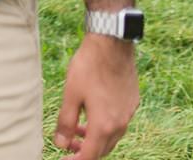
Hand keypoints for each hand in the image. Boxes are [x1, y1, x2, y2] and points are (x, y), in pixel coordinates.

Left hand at [53, 35, 138, 157]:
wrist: (112, 45)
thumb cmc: (89, 67)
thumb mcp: (71, 95)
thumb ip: (65, 122)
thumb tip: (60, 144)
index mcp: (104, 125)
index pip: (90, 155)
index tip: (64, 159)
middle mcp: (120, 124)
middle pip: (102, 149)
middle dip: (84, 150)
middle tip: (67, 144)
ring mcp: (128, 113)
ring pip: (111, 136)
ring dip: (93, 137)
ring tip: (76, 128)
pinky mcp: (132, 103)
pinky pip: (118, 122)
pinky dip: (104, 125)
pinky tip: (91, 112)